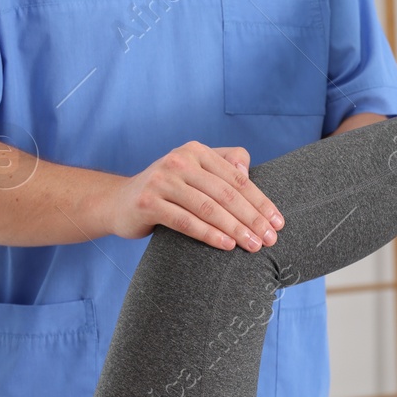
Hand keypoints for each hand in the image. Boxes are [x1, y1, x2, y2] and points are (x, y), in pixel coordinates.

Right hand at [106, 143, 283, 250]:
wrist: (119, 202)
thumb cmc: (168, 190)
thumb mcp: (194, 171)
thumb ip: (223, 163)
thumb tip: (246, 169)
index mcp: (196, 151)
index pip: (237, 178)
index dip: (260, 201)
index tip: (278, 222)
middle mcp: (179, 161)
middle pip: (226, 193)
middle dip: (252, 218)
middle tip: (270, 239)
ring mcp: (161, 180)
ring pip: (208, 208)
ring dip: (235, 229)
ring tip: (253, 245)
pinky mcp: (148, 202)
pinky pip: (186, 221)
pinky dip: (209, 234)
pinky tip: (227, 246)